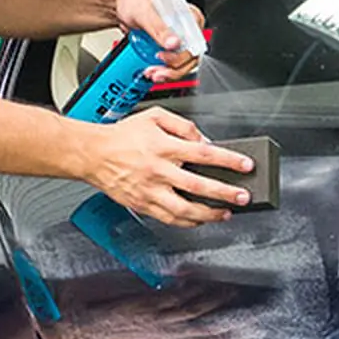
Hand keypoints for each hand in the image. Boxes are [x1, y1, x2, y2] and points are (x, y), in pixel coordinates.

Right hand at [80, 105, 252, 224]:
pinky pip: (169, 219)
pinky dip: (187, 222)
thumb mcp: (154, 116)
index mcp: (163, 146)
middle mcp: (158, 170)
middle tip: (243, 196)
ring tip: (225, 214)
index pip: (204, 153)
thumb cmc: (122, 135)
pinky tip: (199, 219)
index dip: (228, 160)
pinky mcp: (142, 204)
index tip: (245, 165)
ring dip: (209, 214)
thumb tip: (204, 140)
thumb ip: (182, 126)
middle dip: (225, 193)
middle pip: (198, 184)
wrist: (92, 153)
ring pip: (184, 209)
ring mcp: (150, 190)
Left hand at [106, 0, 206, 78]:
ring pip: (182, 65)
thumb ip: (160, 28)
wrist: (120, 7)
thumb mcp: (146, 13)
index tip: (164, 56)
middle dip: (174, 68)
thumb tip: (174, 43)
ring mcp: (179, 42)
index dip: (183, 53)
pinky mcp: (169, 51)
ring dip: (168, 73)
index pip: (196, 40)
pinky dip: (163, 72)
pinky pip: (172, 67)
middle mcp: (187, 30)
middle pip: (191, 57)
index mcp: (190, 15)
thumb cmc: (135, 1)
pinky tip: (152, 72)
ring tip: (152, 73)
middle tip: (157, 70)